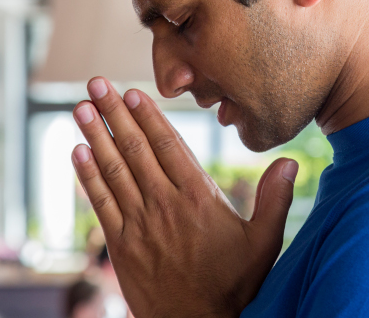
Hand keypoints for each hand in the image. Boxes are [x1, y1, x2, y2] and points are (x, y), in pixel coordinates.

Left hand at [71, 77, 297, 317]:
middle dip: (113, 113)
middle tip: (96, 83)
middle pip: (135, 149)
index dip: (148, 115)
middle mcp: (164, 204)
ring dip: (95, 136)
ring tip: (80, 107)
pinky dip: (87, 176)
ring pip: (113, 170)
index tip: (131, 91)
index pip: (168, 145)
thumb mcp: (263, 242)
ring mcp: (139, 224)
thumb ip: (275, 199)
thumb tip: (290, 162)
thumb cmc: (233, 285)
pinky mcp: (121, 245)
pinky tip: (77, 152)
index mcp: (198, 198)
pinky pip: (100, 203)